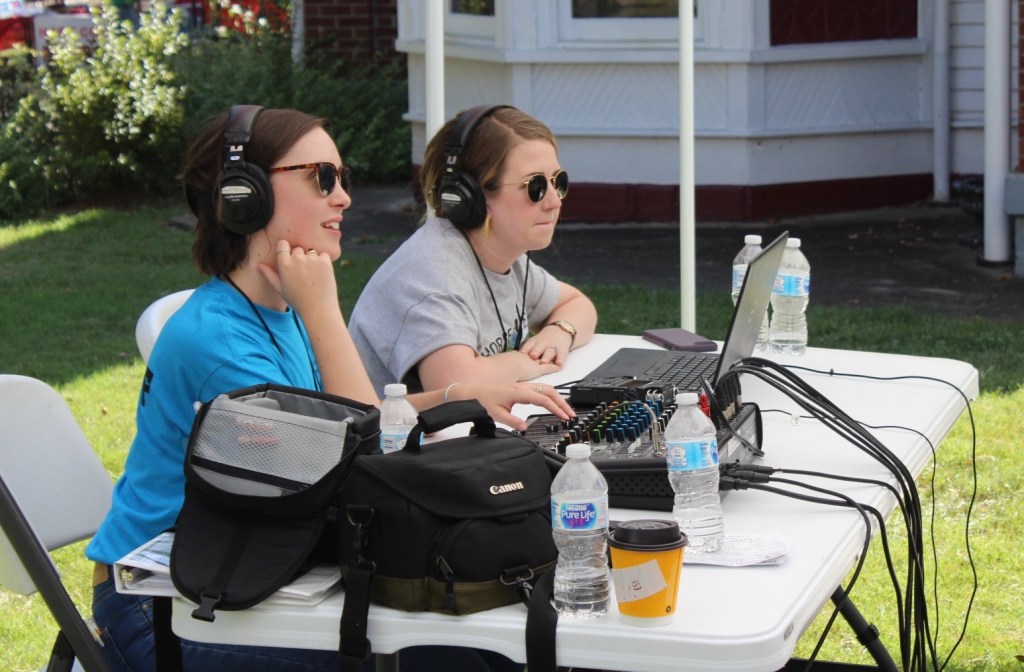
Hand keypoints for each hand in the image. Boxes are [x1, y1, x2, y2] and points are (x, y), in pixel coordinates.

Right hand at [258, 241, 338, 318]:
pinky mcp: (325, 261)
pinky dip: (324, 262)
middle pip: (298, 249)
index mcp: (284, 263)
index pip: (283, 244)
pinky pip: (324, 255)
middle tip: (304, 274)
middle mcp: (297, 258)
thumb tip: (259, 265)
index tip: (290, 259)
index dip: (287, 250)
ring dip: (312, 260)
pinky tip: (321, 275)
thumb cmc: (297, 301)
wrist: (318, 309)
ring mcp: (312, 259)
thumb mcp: (280, 289)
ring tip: (313, 276)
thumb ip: (269, 275)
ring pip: (311, 252)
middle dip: (300, 258)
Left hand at [453, 382, 573, 430]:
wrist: (471, 393)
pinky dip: (550, 395)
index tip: (564, 417)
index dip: (556, 408)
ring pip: (546, 388)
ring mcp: (522, 386)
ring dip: (558, 397)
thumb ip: (512, 421)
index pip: (543, 399)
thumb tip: (525, 427)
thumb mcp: (496, 415)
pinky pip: (539, 389)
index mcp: (519, 392)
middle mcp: (523, 387)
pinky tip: (553, 402)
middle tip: (571, 414)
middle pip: (549, 391)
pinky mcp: (520, 388)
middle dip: (562, 402)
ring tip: (566, 409)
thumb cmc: (482, 401)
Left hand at [519, 327, 571, 365]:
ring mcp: (553, 347)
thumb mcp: (533, 343)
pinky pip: (562, 355)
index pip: (529, 344)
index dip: (525, 349)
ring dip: (547, 356)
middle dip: (536, 351)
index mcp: (534, 342)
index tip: (521, 353)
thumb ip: (525, 351)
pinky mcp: (562, 351)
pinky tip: (559, 364)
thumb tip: (511, 359)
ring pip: (550, 351)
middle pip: (539, 347)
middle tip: (532, 356)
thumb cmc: (541, 342)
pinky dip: (560, 360)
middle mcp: (543, 344)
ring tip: (544, 362)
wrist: (560, 331)